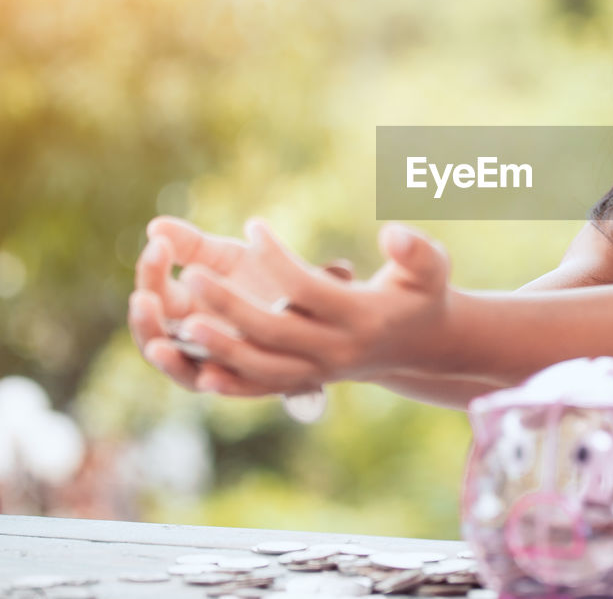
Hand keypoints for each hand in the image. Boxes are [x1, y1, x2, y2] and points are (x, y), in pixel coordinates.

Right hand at [129, 216, 323, 393]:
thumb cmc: (267, 279)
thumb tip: (155, 226)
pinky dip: (214, 384)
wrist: (321, 307)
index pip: (153, 294)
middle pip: (155, 337)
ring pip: (183, 371)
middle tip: (143, 298)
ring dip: (168, 358)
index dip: (151, 272)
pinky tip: (207, 377)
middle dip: (145, 320)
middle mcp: (195, 341)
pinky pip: (228, 389)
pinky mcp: (252, 380)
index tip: (159, 245)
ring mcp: (221, 364)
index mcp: (185, 308)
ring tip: (166, 342)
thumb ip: (194, 244)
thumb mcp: (229, 258)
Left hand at [130, 217, 452, 395]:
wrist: (424, 345)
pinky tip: (197, 370)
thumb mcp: (431, 267)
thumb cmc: (424, 294)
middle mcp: (338, 350)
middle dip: (229, 304)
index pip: (308, 288)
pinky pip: (263, 388)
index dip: (276, 257)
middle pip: (274, 330)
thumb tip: (393, 234)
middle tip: (190, 276)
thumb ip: (417, 250)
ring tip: (181, 322)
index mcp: (362, 317)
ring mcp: (320, 371)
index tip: (252, 225)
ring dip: (220, 347)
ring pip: (262, 366)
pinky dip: (231, 383)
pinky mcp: (308, 381)